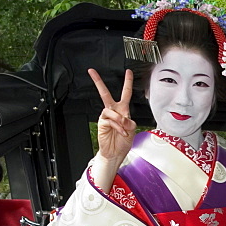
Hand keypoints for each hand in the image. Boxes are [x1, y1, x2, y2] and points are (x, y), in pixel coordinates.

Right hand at [88, 68, 136, 189]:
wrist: (115, 153)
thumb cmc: (123, 142)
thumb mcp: (132, 130)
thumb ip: (130, 122)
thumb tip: (123, 118)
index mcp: (124, 111)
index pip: (126, 93)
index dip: (127, 82)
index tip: (128, 72)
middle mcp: (114, 111)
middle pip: (105, 93)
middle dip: (98, 82)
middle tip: (92, 72)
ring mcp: (107, 117)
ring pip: (111, 110)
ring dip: (119, 120)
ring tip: (123, 129)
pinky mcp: (102, 122)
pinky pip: (109, 119)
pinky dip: (117, 126)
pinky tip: (120, 132)